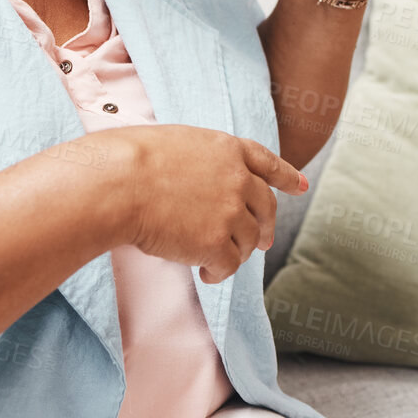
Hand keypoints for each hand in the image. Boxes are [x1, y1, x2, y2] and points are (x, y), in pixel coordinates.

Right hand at [89, 125, 305, 283]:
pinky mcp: (216, 243)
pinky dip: (219, 273)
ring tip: (211, 260)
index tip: (300, 186)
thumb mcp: (174, 144)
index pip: (266, 162)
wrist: (118, 184)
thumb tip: (196, 182)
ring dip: (235, 252)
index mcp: (227, 149)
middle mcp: (237, 179)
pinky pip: (229, 265)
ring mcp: (230, 211)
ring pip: (248, 240)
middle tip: (262, 243)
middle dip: (265, 227)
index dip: (285, 176)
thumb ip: (199, 162)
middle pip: (265, 207)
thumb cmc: (128, 160)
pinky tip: (205, 274)